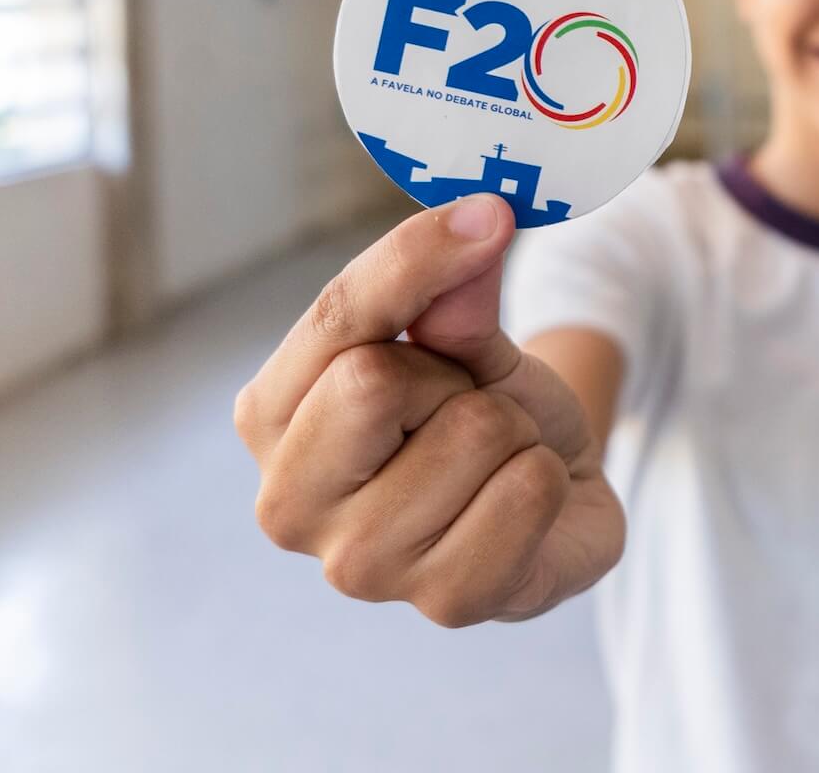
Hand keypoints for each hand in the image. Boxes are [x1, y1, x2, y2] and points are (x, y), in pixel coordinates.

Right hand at [233, 194, 624, 626]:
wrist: (548, 493)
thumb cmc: (481, 411)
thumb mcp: (464, 337)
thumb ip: (451, 292)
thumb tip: (472, 220)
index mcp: (270, 418)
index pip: (334, 319)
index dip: (415, 258)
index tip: (487, 213)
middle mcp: (289, 502)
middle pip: (373, 382)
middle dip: (453, 375)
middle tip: (466, 403)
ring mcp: (361, 567)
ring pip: (471, 434)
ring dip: (513, 430)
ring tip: (496, 457)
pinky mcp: (443, 604)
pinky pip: (523, 494)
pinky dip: (546, 480)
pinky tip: (525, 501)